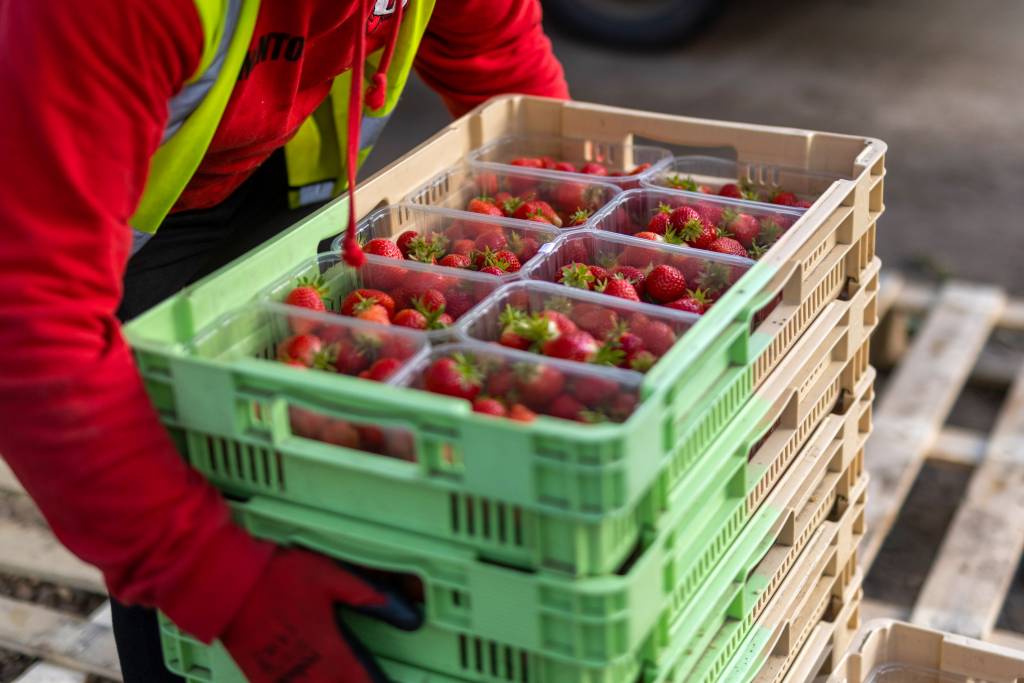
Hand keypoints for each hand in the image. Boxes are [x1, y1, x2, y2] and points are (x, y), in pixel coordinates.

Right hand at [221, 548, 420, 682]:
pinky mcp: (261, 678)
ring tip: (339, 682)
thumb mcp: (333, 578)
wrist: (229, 585)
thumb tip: (410, 616)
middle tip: (363, 682)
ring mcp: (284, 678)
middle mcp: (310, 670)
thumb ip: (370, 598)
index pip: (364, 680)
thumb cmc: (280, 577)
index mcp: (331, 648)